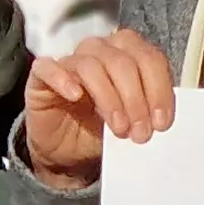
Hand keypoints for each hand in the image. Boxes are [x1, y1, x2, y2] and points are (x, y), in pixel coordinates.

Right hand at [21, 30, 174, 188]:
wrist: (69, 153)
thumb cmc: (103, 130)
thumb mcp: (132, 122)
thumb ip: (147, 112)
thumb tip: (161, 118)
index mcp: (128, 55)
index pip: (149, 58)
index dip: (159, 88)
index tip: (162, 122)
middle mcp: (100, 51)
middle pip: (122, 60)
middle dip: (135, 98)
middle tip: (140, 132)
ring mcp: (69, 61)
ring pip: (91, 64)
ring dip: (109, 97)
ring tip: (118, 127)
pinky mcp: (41, 76)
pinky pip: (48, 67)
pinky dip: (63, 79)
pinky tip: (75, 96)